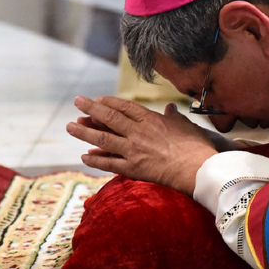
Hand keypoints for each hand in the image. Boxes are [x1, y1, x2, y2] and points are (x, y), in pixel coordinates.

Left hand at [66, 96, 217, 195]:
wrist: (198, 169)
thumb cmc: (196, 147)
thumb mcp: (186, 125)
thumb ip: (175, 116)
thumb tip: (171, 108)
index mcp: (152, 120)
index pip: (125, 107)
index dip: (109, 102)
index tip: (97, 99)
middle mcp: (139, 132)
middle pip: (110, 118)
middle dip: (91, 109)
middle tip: (77, 101)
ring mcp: (134, 150)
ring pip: (103, 139)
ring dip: (85, 133)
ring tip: (70, 126)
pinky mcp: (134, 168)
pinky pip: (109, 164)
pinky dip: (95, 160)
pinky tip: (84, 156)